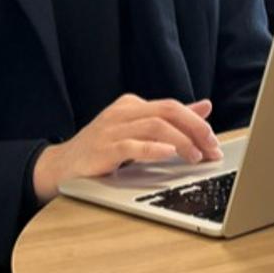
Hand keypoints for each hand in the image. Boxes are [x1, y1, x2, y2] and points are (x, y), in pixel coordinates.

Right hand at [33, 94, 223, 201]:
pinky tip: (169, 153)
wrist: (60, 167)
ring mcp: (111, 130)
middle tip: (211, 149)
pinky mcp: (103, 149)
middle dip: (195, 130)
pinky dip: (154, 148)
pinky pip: (132, 145)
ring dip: (181, 142)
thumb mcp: (138, 131)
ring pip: (155, 126)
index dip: (198, 123)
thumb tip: (205, 106)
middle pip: (168, 111)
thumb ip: (170, 120)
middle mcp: (122, 113)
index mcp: (132, 105)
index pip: (173, 107)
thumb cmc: (102, 150)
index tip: (214, 144)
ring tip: (195, 157)